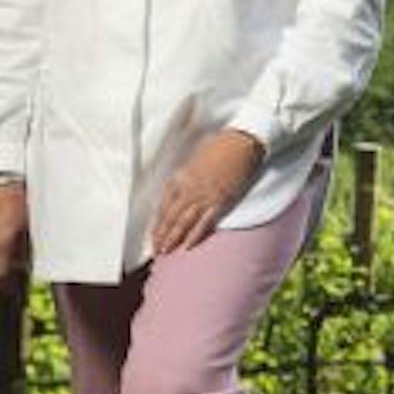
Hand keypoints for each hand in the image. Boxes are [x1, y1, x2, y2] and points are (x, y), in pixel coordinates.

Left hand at [151, 130, 264, 254]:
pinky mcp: (220, 200)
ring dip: (173, 238)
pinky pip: (205, 221)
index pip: (163, 205)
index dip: (157, 222)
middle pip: (170, 216)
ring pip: (184, 222)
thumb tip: (180, 190)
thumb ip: (185, 176)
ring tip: (166, 252)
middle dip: (161, 235)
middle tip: (155, 249)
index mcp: (180, 177)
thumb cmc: (219, 145)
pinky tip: (188, 245)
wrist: (241, 142)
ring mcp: (204, 195)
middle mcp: (189, 188)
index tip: (153, 234)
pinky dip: (196, 235)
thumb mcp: (194, 159)